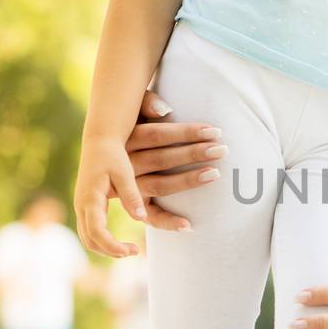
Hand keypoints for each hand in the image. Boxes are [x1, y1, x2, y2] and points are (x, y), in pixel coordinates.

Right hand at [75, 135, 149, 257]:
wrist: (99, 141)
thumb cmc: (113, 154)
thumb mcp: (124, 172)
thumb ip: (131, 195)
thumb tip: (141, 219)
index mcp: (90, 198)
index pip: (97, 232)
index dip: (113, 246)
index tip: (132, 251)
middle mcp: (81, 205)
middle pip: (89, 240)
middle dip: (110, 251)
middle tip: (134, 251)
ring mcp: (81, 206)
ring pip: (87, 238)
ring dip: (106, 248)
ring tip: (130, 249)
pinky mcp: (85, 205)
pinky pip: (89, 230)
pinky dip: (102, 241)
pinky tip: (120, 241)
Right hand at [119, 90, 226, 232]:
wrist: (105, 158)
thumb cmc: (130, 126)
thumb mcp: (132, 110)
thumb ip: (146, 102)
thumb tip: (165, 109)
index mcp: (124, 139)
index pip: (157, 134)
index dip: (186, 132)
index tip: (213, 131)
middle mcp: (124, 165)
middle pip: (162, 159)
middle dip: (194, 153)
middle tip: (222, 150)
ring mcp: (128, 189)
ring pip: (160, 185)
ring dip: (188, 181)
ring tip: (215, 174)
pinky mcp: (134, 207)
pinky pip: (151, 218)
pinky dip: (169, 223)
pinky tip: (189, 225)